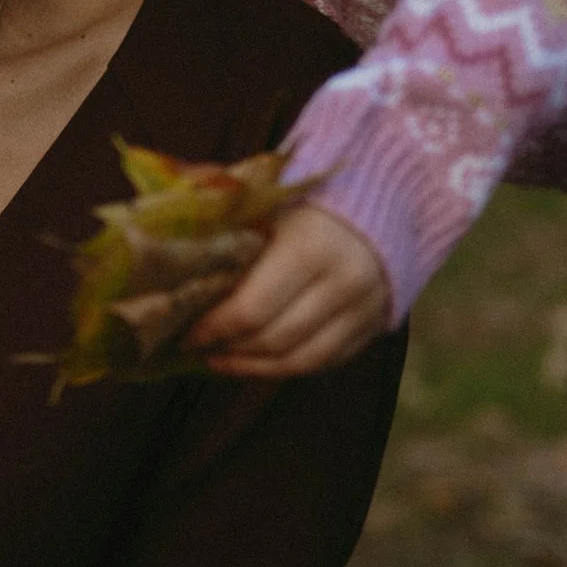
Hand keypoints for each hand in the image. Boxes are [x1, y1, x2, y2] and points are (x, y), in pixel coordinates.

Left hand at [185, 204, 391, 378]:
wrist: (387, 198)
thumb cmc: (311, 202)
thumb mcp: (270, 208)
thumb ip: (231, 238)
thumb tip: (179, 273)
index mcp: (309, 248)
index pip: (251, 309)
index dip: (213, 329)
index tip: (186, 334)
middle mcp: (342, 284)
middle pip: (273, 340)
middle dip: (229, 350)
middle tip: (199, 349)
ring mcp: (363, 310)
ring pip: (300, 362)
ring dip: (254, 368)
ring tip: (223, 361)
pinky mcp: (374, 326)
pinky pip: (324, 363)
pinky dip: (287, 368)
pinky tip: (259, 361)